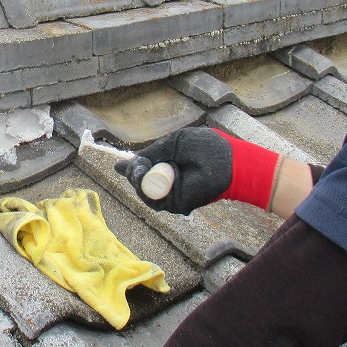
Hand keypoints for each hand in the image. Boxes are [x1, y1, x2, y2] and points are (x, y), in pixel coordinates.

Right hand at [115, 127, 280, 214]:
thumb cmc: (207, 147)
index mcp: (167, 163)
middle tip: (135, 166)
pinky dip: (146, 188)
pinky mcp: (175, 203)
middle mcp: (167, 179)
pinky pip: (151, 199)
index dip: (131, 169)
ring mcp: (170, 192)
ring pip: (142, 191)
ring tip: (144, 170)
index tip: (118, 167)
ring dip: (137, 179)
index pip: (143, 169)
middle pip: (138, 180)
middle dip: (133, 172)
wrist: (228, 162)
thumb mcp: (174, 143)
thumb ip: (152, 153)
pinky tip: (151, 178)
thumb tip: (126, 162)